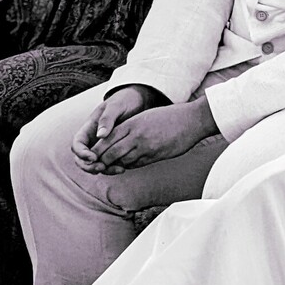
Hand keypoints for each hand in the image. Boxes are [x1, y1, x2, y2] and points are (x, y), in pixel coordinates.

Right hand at [72, 84, 164, 169]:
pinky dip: (112, 168)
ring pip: (94, 164)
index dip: (81, 153)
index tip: (93, 157)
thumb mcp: (116, 106)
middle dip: (89, 166)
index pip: (77, 144)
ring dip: (101, 169)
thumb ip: (107, 119)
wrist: (137, 101)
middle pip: (81, 158)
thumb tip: (100, 135)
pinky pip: (108, 163)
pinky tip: (123, 168)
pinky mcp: (113, 150)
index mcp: (89, 128)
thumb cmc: (124, 100)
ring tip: (117, 169)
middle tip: (102, 167)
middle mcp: (93, 139)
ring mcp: (102, 146)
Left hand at [91, 96, 216, 173]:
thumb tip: (116, 139)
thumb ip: (130, 127)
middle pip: (111, 152)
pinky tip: (126, 166)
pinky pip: (136, 165)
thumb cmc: (170, 116)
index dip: (98, 149)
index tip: (93, 155)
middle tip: (97, 166)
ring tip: (109, 168)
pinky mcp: (155, 156)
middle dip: (102, 161)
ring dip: (114, 166)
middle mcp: (137, 136)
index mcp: (132, 123)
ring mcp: (146, 147)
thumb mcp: (145, 116)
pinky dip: (128, 166)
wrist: (192, 120)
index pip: (107, 139)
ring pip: (122, 161)